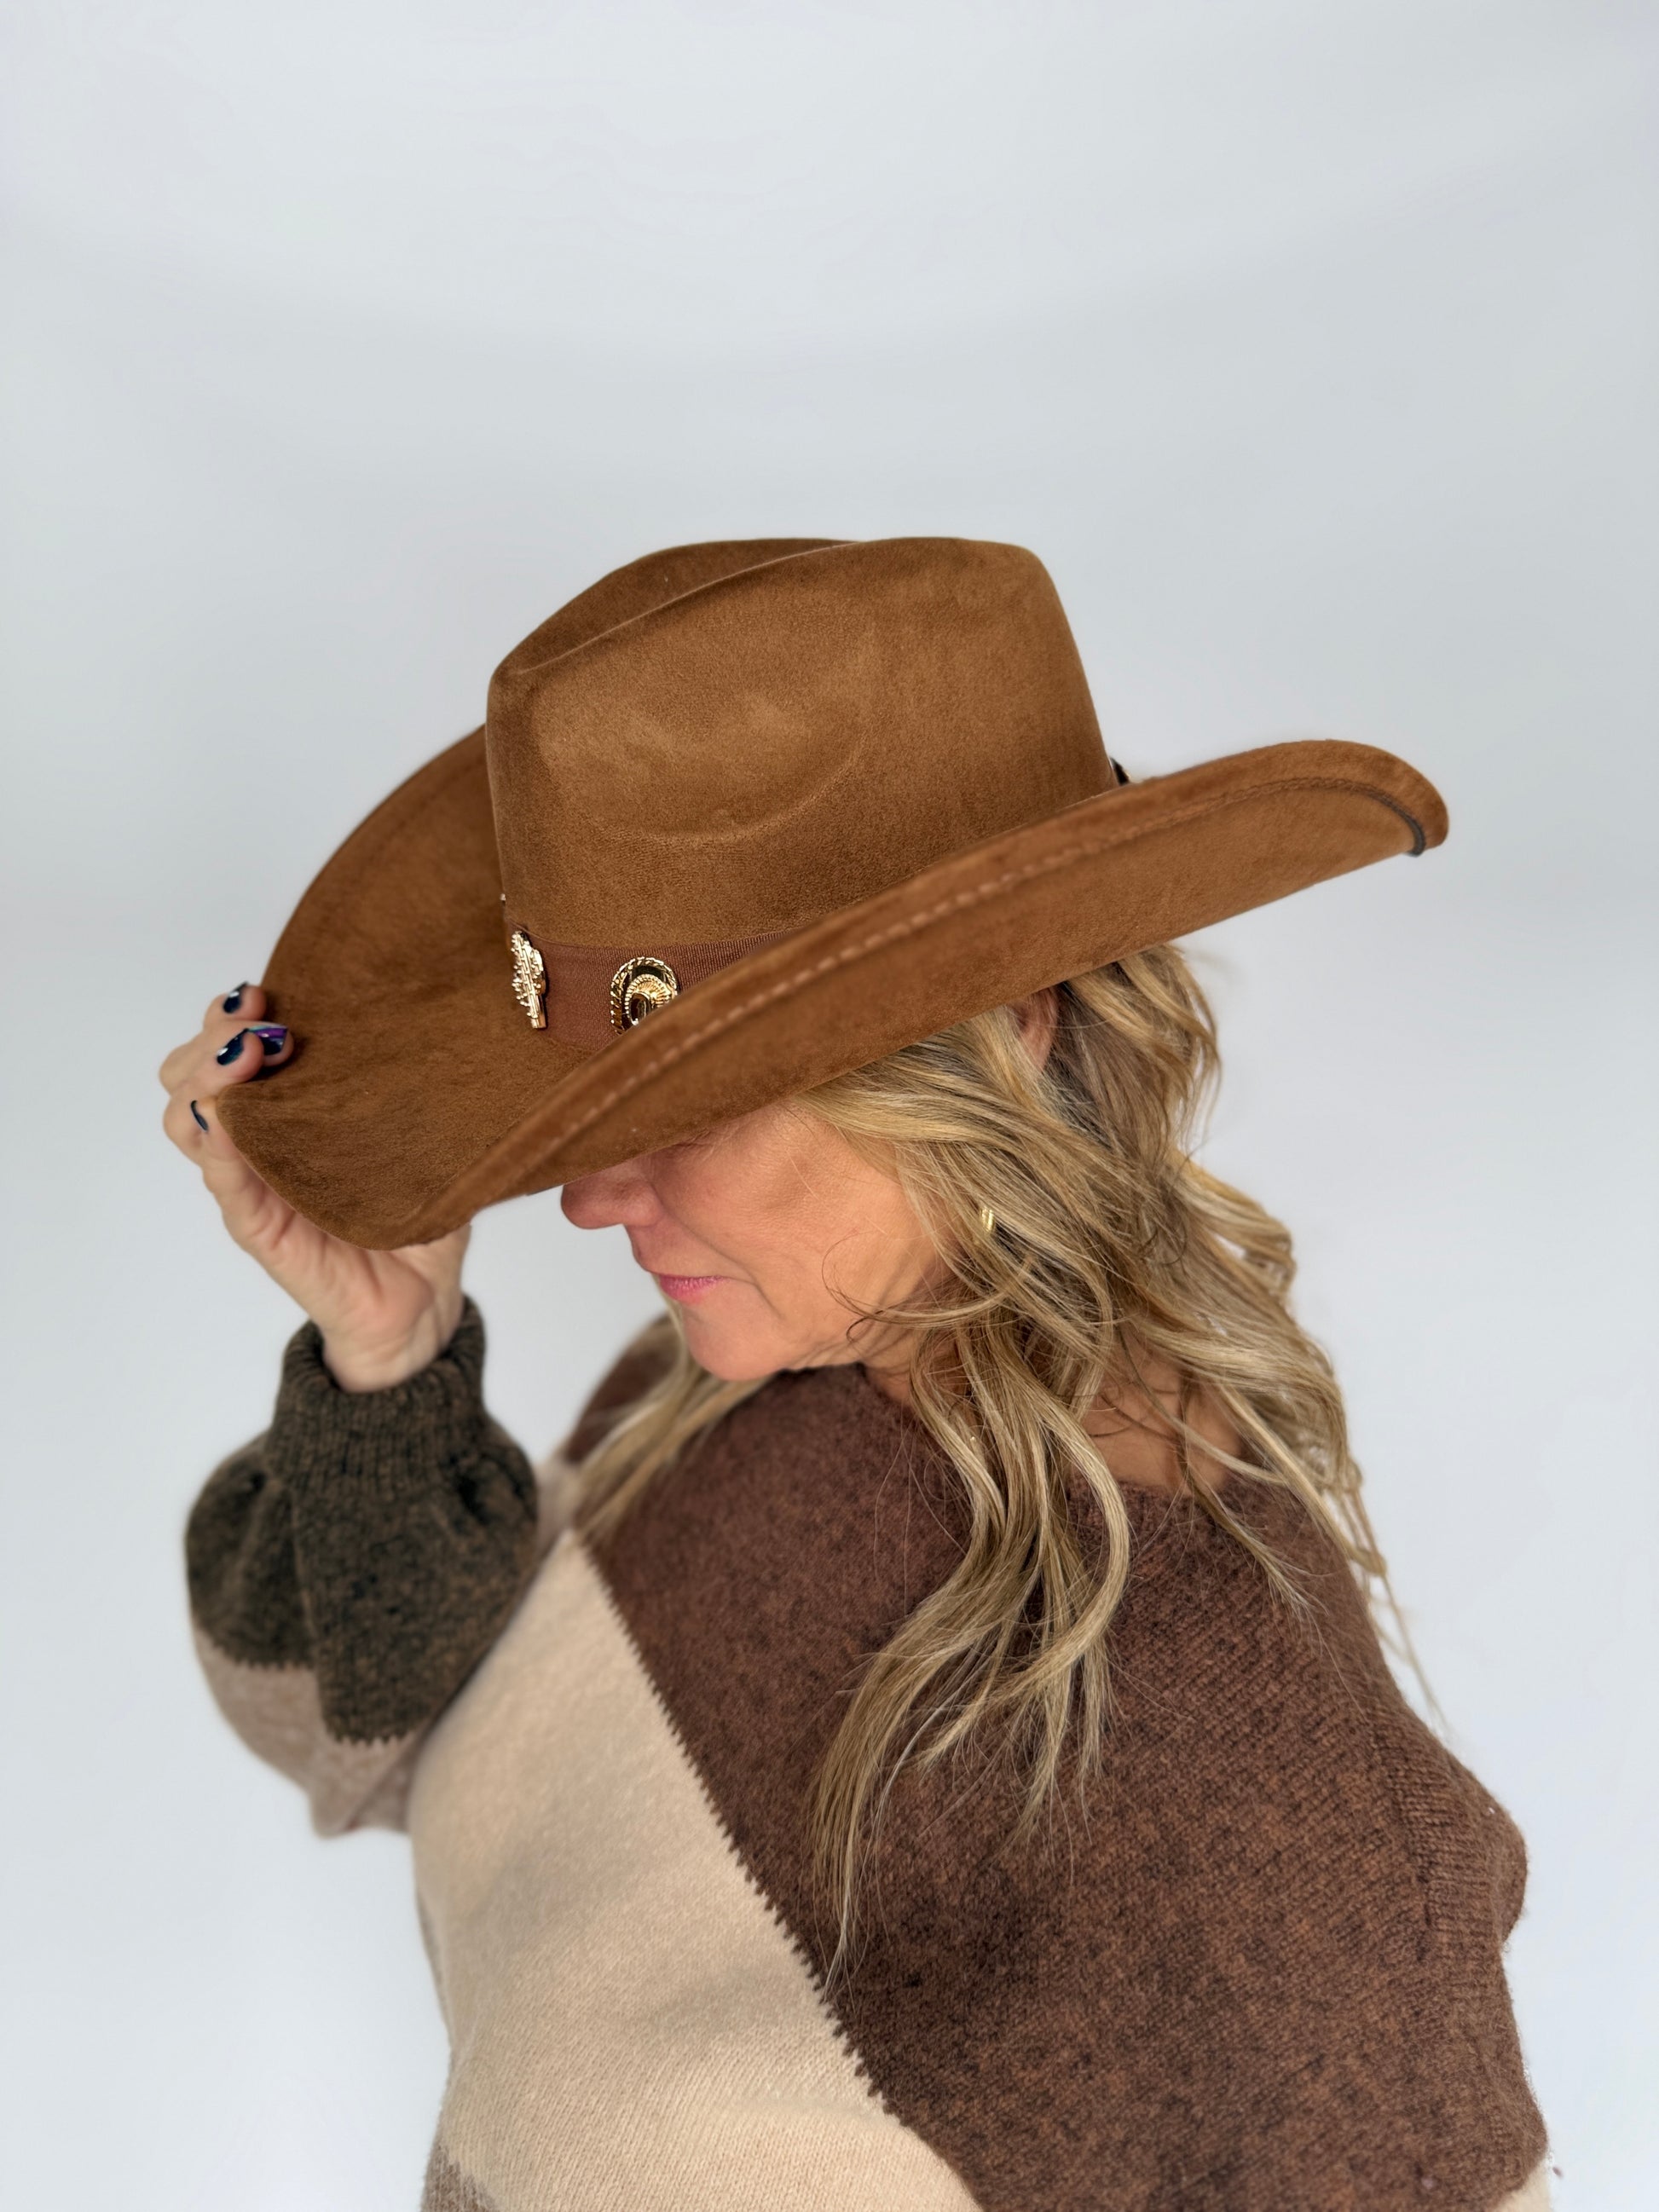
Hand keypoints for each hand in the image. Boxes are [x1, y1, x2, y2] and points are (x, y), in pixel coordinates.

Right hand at [159, 984, 469, 1390]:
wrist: (425, 1303)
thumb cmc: (419, 1214)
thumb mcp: (418, 1135)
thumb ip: (412, 1084)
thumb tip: (443, 1015)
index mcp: (285, 1115)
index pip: (222, 1050)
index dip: (229, 1014)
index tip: (269, 990)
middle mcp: (257, 1146)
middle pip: (185, 1074)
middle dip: (213, 1034)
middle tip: (259, 1019)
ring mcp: (253, 1188)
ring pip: (188, 1121)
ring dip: (208, 1078)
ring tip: (250, 1056)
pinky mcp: (264, 1232)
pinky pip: (226, 1184)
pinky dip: (220, 1145)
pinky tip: (230, 1118)